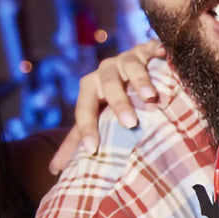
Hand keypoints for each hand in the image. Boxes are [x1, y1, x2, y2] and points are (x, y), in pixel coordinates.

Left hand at [49, 39, 165, 174]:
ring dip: (140, 81)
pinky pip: (151, 48)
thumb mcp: (93, 117)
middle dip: (118, 103)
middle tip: (129, 123)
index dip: (86, 129)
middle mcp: (106, 71)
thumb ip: (76, 140)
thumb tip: (54, 169)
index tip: (92, 150)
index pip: (85, 109)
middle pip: (108, 85)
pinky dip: (157, 49)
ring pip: (131, 67)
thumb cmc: (110, 100)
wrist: (128, 67)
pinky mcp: (147, 50)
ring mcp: (127, 59)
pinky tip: (164, 54)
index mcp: (90, 88)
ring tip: (151, 97)